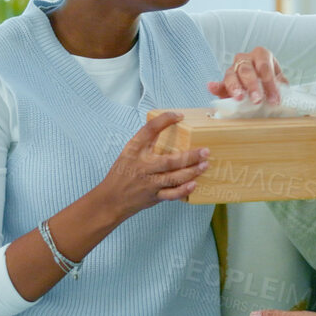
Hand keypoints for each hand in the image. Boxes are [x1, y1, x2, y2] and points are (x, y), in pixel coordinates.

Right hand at [95, 111, 209, 218]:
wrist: (110, 199)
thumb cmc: (122, 173)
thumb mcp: (129, 153)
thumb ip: (146, 143)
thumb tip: (167, 126)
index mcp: (134, 150)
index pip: (149, 129)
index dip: (165, 120)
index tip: (179, 115)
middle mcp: (142, 166)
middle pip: (170, 160)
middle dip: (191, 156)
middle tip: (205, 151)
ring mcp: (149, 183)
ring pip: (174, 177)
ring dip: (192, 171)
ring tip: (205, 164)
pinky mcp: (153, 197)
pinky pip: (171, 194)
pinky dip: (183, 190)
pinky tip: (194, 184)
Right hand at [209, 47, 287, 104]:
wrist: (263, 85)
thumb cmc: (272, 81)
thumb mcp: (280, 81)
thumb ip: (282, 87)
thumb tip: (284, 96)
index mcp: (261, 55)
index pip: (265, 67)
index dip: (270, 84)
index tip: (274, 100)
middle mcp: (246, 59)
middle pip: (247, 70)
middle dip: (252, 85)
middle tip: (257, 100)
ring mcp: (233, 69)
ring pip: (231, 75)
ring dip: (235, 87)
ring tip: (239, 98)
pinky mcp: (224, 82)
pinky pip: (219, 83)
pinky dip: (215, 86)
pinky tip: (211, 87)